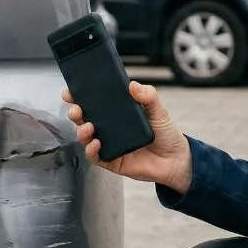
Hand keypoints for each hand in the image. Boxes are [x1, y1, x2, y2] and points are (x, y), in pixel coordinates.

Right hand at [63, 82, 192, 193]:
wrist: (175, 160)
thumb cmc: (165, 134)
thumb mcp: (158, 111)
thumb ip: (148, 96)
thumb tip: (133, 85)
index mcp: (117, 113)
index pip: (94, 103)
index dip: (79, 96)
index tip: (71, 91)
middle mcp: (109, 128)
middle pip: (84, 119)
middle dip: (75, 112)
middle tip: (76, 109)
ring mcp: (109, 145)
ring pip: (86, 137)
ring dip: (81, 131)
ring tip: (88, 126)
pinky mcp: (111, 161)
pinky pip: (95, 157)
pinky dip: (91, 150)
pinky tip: (96, 144)